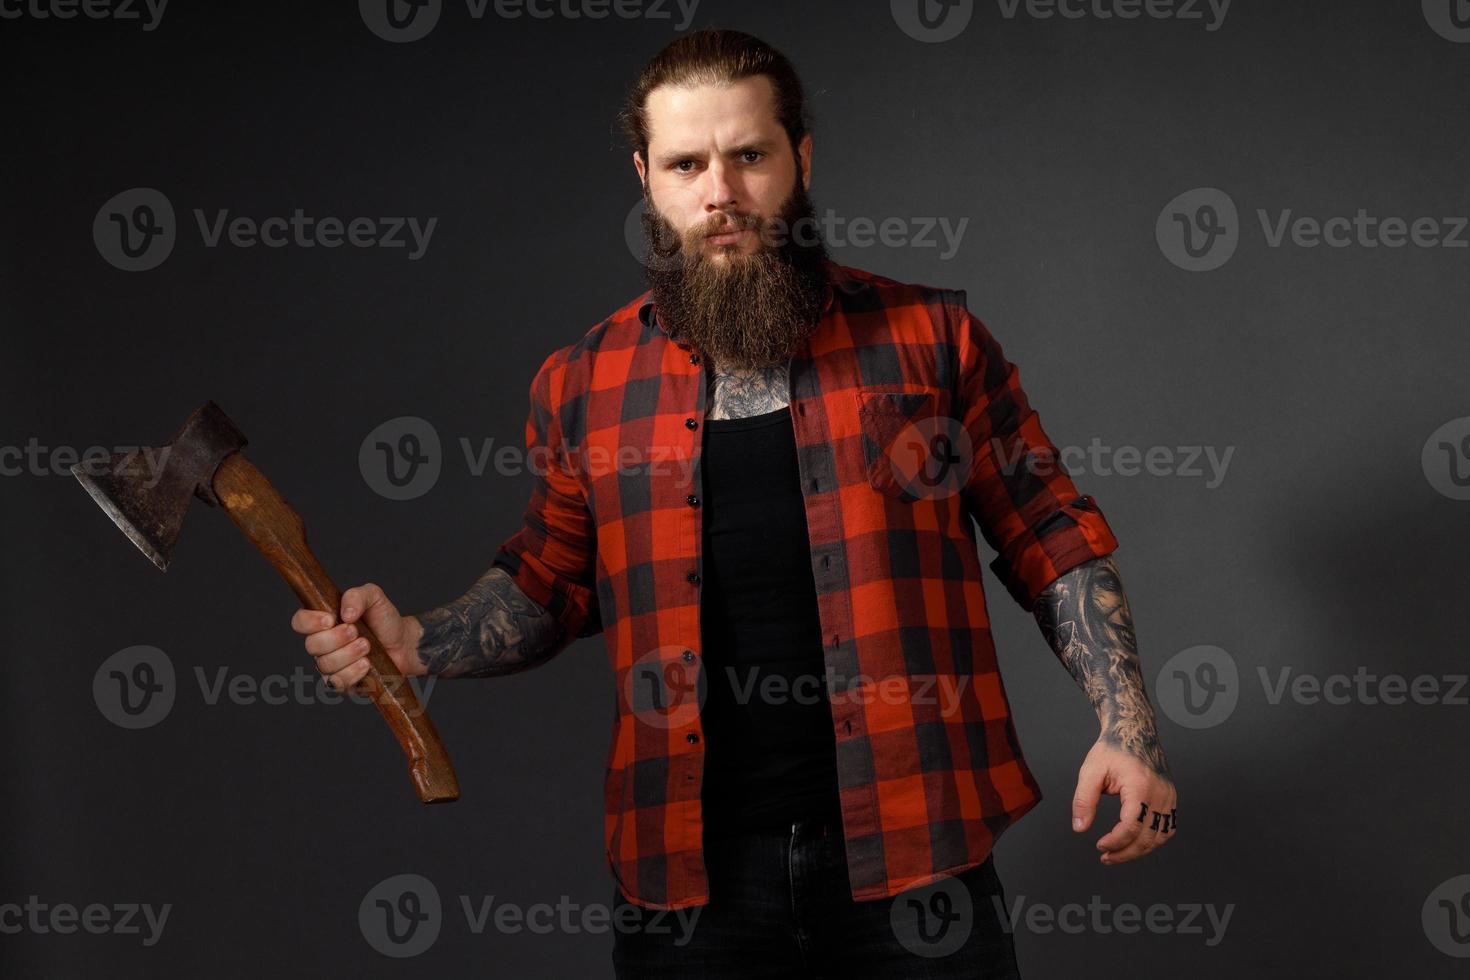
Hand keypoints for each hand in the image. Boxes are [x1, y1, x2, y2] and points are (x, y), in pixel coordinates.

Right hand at [290, 582, 425, 692]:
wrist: (404, 644)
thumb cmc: (385, 620)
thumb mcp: (374, 597)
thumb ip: (357, 595)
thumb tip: (345, 613)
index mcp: (323, 623)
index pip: (300, 622)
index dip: (310, 622)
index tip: (331, 619)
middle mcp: (322, 645)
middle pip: (312, 645)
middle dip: (336, 638)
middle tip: (357, 631)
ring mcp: (331, 666)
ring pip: (325, 664)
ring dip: (349, 654)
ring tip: (367, 646)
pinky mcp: (343, 683)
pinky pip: (337, 683)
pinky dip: (354, 672)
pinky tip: (367, 664)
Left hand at [1071, 738, 1177, 864]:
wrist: (1134, 732)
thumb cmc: (1112, 750)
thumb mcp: (1091, 771)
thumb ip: (1083, 800)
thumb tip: (1079, 829)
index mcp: (1140, 786)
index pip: (1131, 826)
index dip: (1115, 841)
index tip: (1099, 845)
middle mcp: (1160, 793)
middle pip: (1147, 837)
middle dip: (1125, 852)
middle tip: (1105, 857)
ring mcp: (1169, 797)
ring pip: (1160, 837)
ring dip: (1139, 850)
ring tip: (1118, 853)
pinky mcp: (1171, 798)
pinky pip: (1167, 828)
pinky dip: (1152, 840)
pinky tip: (1134, 842)